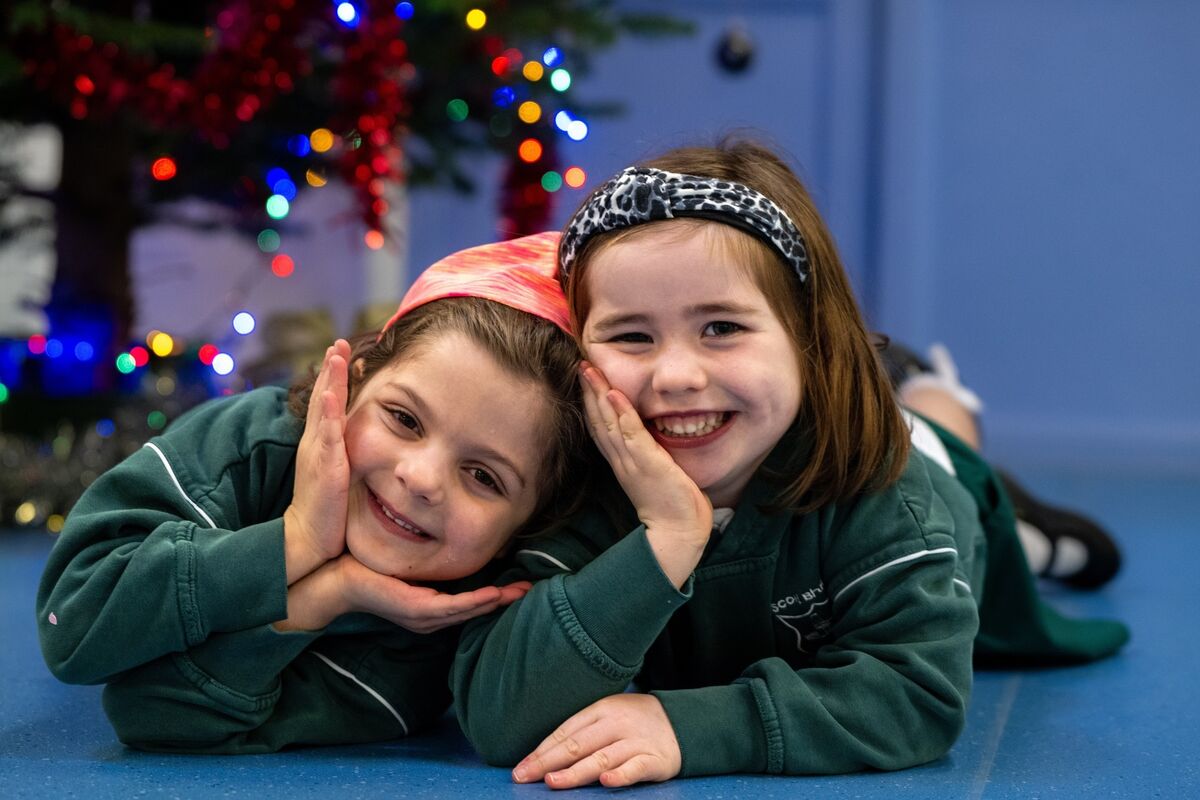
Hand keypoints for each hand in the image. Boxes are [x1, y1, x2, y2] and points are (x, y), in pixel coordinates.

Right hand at [283, 340, 351, 583]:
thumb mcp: (335, 474)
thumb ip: (341, 455)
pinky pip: (327, 436)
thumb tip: (353, 444)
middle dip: (330, 369)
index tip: (342, 353)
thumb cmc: (324, 509)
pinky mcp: (326, 468)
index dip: (333, 379)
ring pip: (324, 409)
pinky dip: (328, 413)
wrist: (307, 538)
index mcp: (319, 444)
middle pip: (323, 398)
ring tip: (335, 355)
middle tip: (339, 342)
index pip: (327, 404)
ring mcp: (318, 453)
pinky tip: (331, 394)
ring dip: (329, 381)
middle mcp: (315, 443)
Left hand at [336, 554, 531, 633]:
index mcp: (429, 606)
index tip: (520, 584)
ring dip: (496, 602)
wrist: (334, 580)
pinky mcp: (414, 609)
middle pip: (475, 610)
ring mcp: (422, 616)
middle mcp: (428, 617)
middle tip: (531, 589)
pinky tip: (492, 594)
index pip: (468, 602)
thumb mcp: (403, 561)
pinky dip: (473, 602)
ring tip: (520, 592)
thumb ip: (423, 554)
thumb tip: (443, 532)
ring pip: (468, 611)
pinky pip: (450, 607)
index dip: (496, 594)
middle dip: (504, 600)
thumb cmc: (366, 567)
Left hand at [512, 693, 681, 788]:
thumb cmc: (634, 722)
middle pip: (578, 744)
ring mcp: (636, 741)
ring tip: (553, 781)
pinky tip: (605, 781)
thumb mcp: (608, 715)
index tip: (521, 768)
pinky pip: (635, 768)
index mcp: (601, 710)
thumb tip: (543, 753)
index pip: (565, 731)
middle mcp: (616, 724)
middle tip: (524, 777)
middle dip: (547, 762)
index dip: (541, 751)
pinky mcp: (655, 760)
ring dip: (575, 771)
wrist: (681, 722)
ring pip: (601, 757)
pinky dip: (620, 775)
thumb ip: (581, 730)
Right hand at [580, 362, 711, 586]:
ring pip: (609, 423)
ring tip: (590, 371)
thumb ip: (647, 454)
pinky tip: (615, 395)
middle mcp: (621, 461)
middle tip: (580, 365)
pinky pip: (632, 435)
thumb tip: (649, 434)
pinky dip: (622, 414)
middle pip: (598, 421)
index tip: (585, 379)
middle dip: (588, 392)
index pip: (600, 428)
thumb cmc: (672, 506)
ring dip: (598, 395)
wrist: (678, 534)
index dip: (590, 403)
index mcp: (622, 463)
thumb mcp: (654, 474)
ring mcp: (633, 462)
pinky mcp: (649, 465)